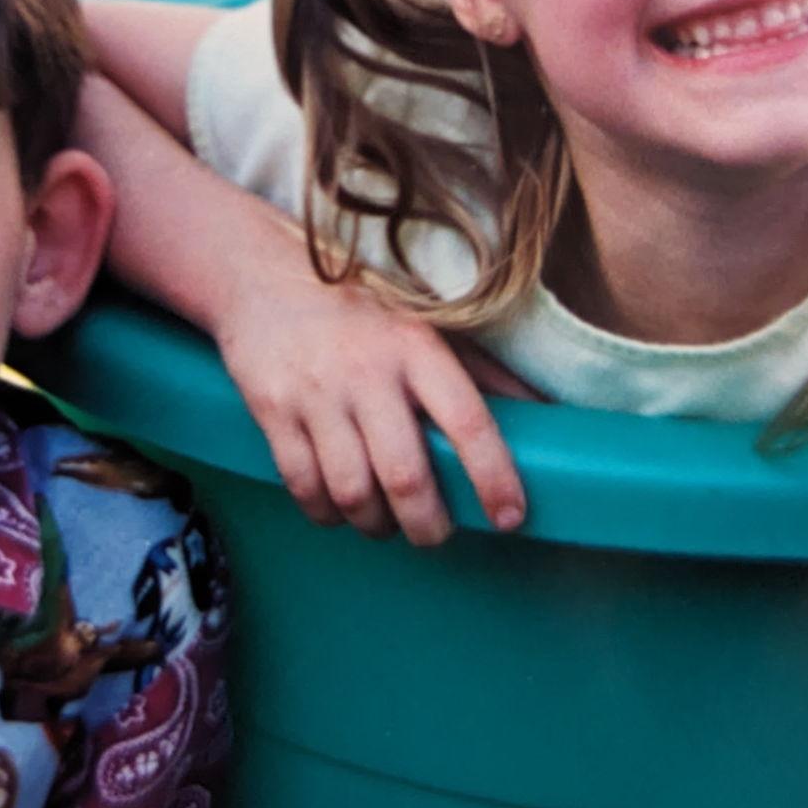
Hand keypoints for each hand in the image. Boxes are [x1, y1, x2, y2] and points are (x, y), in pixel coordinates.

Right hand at [212, 275, 527, 546]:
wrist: (261, 273)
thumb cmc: (358, 306)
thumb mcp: (424, 323)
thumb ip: (482, 370)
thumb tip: (546, 415)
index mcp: (415, 347)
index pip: (467, 420)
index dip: (493, 476)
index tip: (509, 516)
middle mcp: (366, 371)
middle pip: (405, 475)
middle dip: (427, 524)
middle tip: (436, 535)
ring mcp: (315, 393)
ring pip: (352, 491)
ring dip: (375, 524)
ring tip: (385, 523)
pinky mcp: (271, 409)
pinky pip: (302, 485)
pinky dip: (325, 513)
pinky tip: (339, 510)